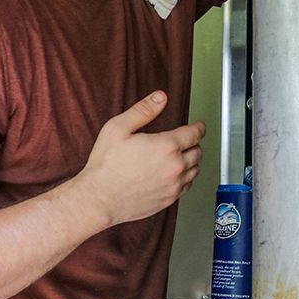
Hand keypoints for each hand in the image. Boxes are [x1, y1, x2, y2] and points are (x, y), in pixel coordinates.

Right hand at [79, 91, 205, 227]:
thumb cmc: (105, 166)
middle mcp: (174, 167)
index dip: (199, 127)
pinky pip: (186, 187)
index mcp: (166, 147)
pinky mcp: (169, 200)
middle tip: (187, 140)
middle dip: (194, 144)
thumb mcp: (118, 128)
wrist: (99, 199)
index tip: (199, 126)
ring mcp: (173, 186)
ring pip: (195, 170)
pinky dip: (185, 178)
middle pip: (197, 152)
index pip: (194, 134)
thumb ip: (143, 110)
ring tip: (181, 156)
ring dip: (191, 161)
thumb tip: (160, 98)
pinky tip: (174, 174)